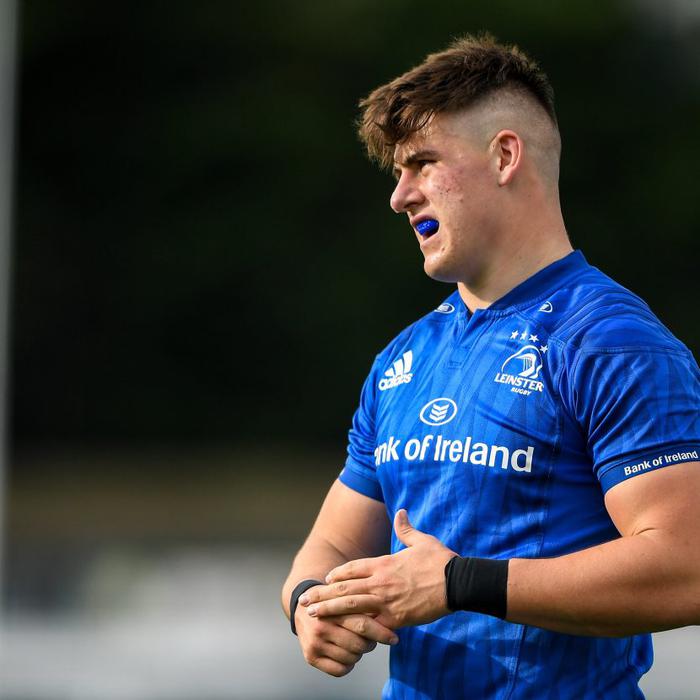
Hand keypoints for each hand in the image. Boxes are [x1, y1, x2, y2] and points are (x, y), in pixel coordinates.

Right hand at [294, 603, 397, 676]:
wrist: (301, 607)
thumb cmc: (331, 601)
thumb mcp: (343, 596)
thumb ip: (361, 605)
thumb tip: (389, 617)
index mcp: (332, 609)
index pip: (362, 624)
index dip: (381, 633)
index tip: (394, 638)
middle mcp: (322, 626)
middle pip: (358, 644)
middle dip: (370, 644)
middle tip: (372, 641)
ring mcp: (315, 643)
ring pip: (351, 658)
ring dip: (359, 654)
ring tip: (356, 644)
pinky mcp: (310, 657)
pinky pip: (339, 670)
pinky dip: (348, 665)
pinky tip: (346, 654)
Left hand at [299, 509, 455, 627]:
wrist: (458, 582)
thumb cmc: (440, 560)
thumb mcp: (421, 540)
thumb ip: (406, 529)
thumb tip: (400, 512)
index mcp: (384, 563)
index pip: (352, 568)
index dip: (337, 574)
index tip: (325, 579)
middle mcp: (380, 581)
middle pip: (344, 588)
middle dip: (322, 594)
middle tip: (304, 599)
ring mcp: (386, 600)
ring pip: (351, 606)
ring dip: (329, 610)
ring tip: (312, 615)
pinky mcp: (396, 618)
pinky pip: (372, 624)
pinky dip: (357, 629)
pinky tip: (345, 634)